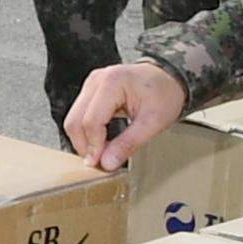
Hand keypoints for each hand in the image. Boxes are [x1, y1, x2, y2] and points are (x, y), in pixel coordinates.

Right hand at [66, 59, 192, 168]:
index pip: (91, 121)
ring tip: (103, 152)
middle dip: (85, 145)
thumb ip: (128, 144)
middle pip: (75, 120)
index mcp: (113, 82)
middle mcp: (97, 80)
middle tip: (100, 162)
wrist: (169, 79)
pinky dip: (87, 132)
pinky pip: (80, 115)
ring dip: (84, 140)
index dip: (93, 146)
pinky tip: (102, 142)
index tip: (101, 164)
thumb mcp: (153, 122)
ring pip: (74, 119)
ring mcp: (92, 84)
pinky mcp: (91, 91)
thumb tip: (107, 163)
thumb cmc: (165, 94)